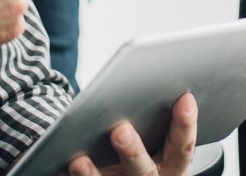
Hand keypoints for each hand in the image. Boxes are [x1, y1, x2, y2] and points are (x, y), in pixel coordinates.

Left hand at [67, 93, 196, 175]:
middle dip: (132, 151)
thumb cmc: (146, 140)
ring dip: (93, 175)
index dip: (185, 124)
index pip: (182, 147)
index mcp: (172, 165)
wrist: (124, 170)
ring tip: (78, 160)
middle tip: (119, 130)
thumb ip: (156, 115)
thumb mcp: (157, 133)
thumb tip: (157, 78)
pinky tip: (60, 166)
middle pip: (144, 171)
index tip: (184, 98)